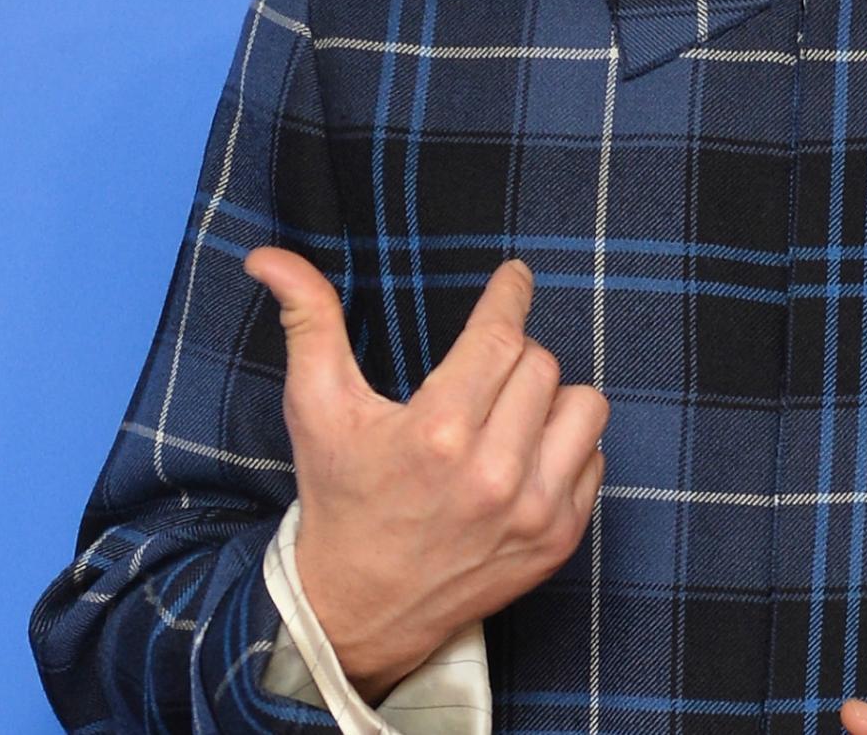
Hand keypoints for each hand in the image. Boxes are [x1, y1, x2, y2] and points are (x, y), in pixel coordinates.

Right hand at [241, 249, 610, 701]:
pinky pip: (596, 459)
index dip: (510, 295)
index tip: (515, 277)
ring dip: (551, 399)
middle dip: (513, 355)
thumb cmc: (339, 498)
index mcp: (437, 434)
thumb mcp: (316, 409)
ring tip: (509, 412)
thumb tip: (270, 256)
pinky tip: (524, 458)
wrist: (356, 610)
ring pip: (585, 406)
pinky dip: (567, 448)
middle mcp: (494, 475)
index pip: (502, 335)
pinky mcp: (560, 540)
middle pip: (542, 364)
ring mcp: (534, 512)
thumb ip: (307, 322)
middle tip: (481, 371)